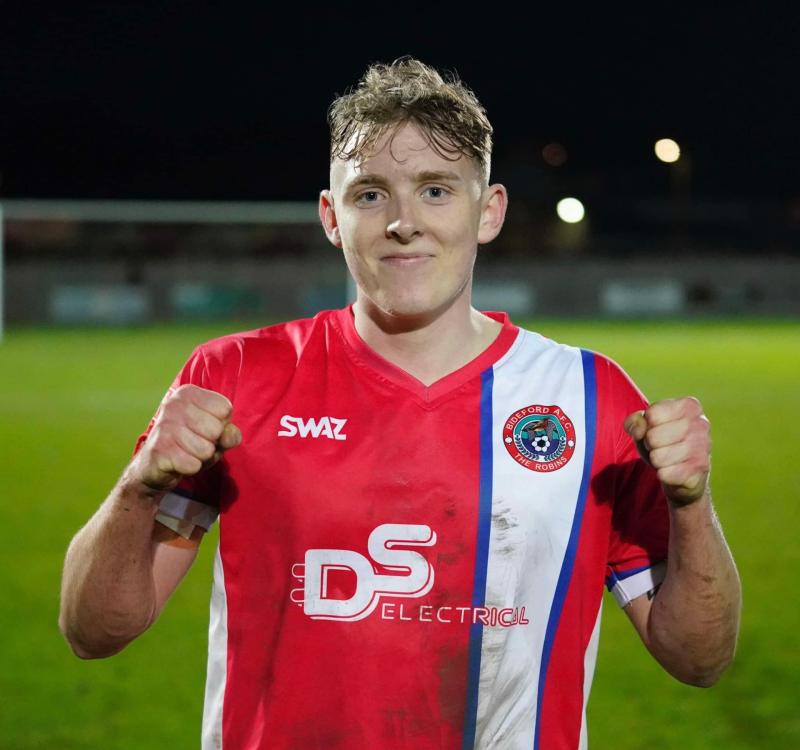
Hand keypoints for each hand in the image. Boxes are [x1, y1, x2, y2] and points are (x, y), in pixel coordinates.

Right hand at [127, 385, 241, 494]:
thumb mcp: (217, 435)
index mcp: (188, 393)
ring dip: (201, 457)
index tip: (206, 428)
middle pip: (216, 430)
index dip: (222, 425)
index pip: (224, 408)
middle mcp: (173, 404)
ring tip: (188, 452)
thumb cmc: (191, 443)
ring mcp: (164, 426)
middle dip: (212, 443)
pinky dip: (191, 468)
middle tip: (197, 443)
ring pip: (206, 450)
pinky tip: (179, 462)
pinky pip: (193, 465)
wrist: (156, 465)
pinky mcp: (158, 450)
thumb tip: (227, 435)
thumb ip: (230, 433)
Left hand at [624, 397, 710, 505]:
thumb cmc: (661, 441)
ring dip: (656, 460)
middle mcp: (701, 423)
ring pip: (658, 457)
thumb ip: (635, 421)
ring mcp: (704, 446)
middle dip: (649, 444)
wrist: (682, 472)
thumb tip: (639, 429)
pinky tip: (673, 470)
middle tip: (659, 446)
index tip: (656, 428)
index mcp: (689, 405)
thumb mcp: (644, 427)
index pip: (652, 414)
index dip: (646, 426)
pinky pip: (665, 474)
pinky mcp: (701, 468)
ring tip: (666, 457)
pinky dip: (662, 474)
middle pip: (653, 437)